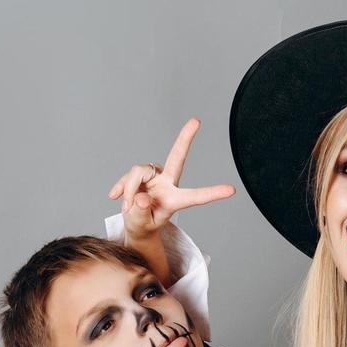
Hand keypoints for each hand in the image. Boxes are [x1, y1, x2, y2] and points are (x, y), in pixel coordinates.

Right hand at [107, 117, 234, 242]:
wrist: (136, 224)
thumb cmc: (143, 226)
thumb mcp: (140, 226)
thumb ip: (141, 213)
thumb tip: (142, 197)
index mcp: (174, 201)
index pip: (195, 197)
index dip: (212, 193)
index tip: (231, 190)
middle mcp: (168, 184)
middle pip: (176, 158)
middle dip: (185, 139)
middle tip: (196, 120)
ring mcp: (155, 177)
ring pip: (138, 171)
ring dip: (127, 188)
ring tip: (125, 207)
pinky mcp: (142, 174)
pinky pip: (128, 175)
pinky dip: (120, 187)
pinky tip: (114, 197)